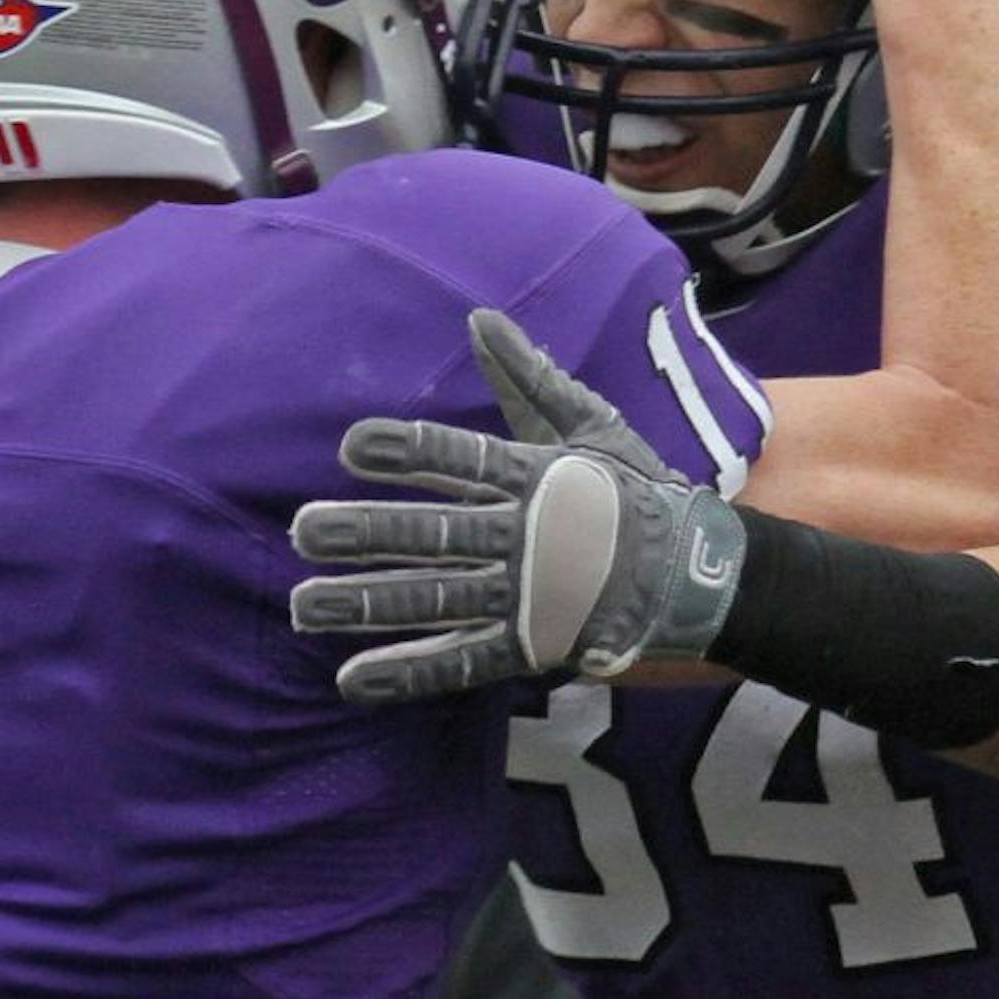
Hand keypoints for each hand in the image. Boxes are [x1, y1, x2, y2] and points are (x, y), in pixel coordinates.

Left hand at [290, 310, 746, 704]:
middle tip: (304, 531)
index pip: (464, 460)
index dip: (410, 453)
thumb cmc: (632, 489)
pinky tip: (353, 679)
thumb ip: (528, 377)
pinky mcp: (528, 645)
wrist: (695, 573)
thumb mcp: (588, 424)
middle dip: (368, 533)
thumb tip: (478, 318)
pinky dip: (409, 673)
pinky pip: (461, 662)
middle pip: (435, 533)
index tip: (353, 447)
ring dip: (368, 604)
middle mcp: (526, 536)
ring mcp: (526, 596)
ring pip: (437, 599)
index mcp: (537, 476)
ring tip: (306, 607)